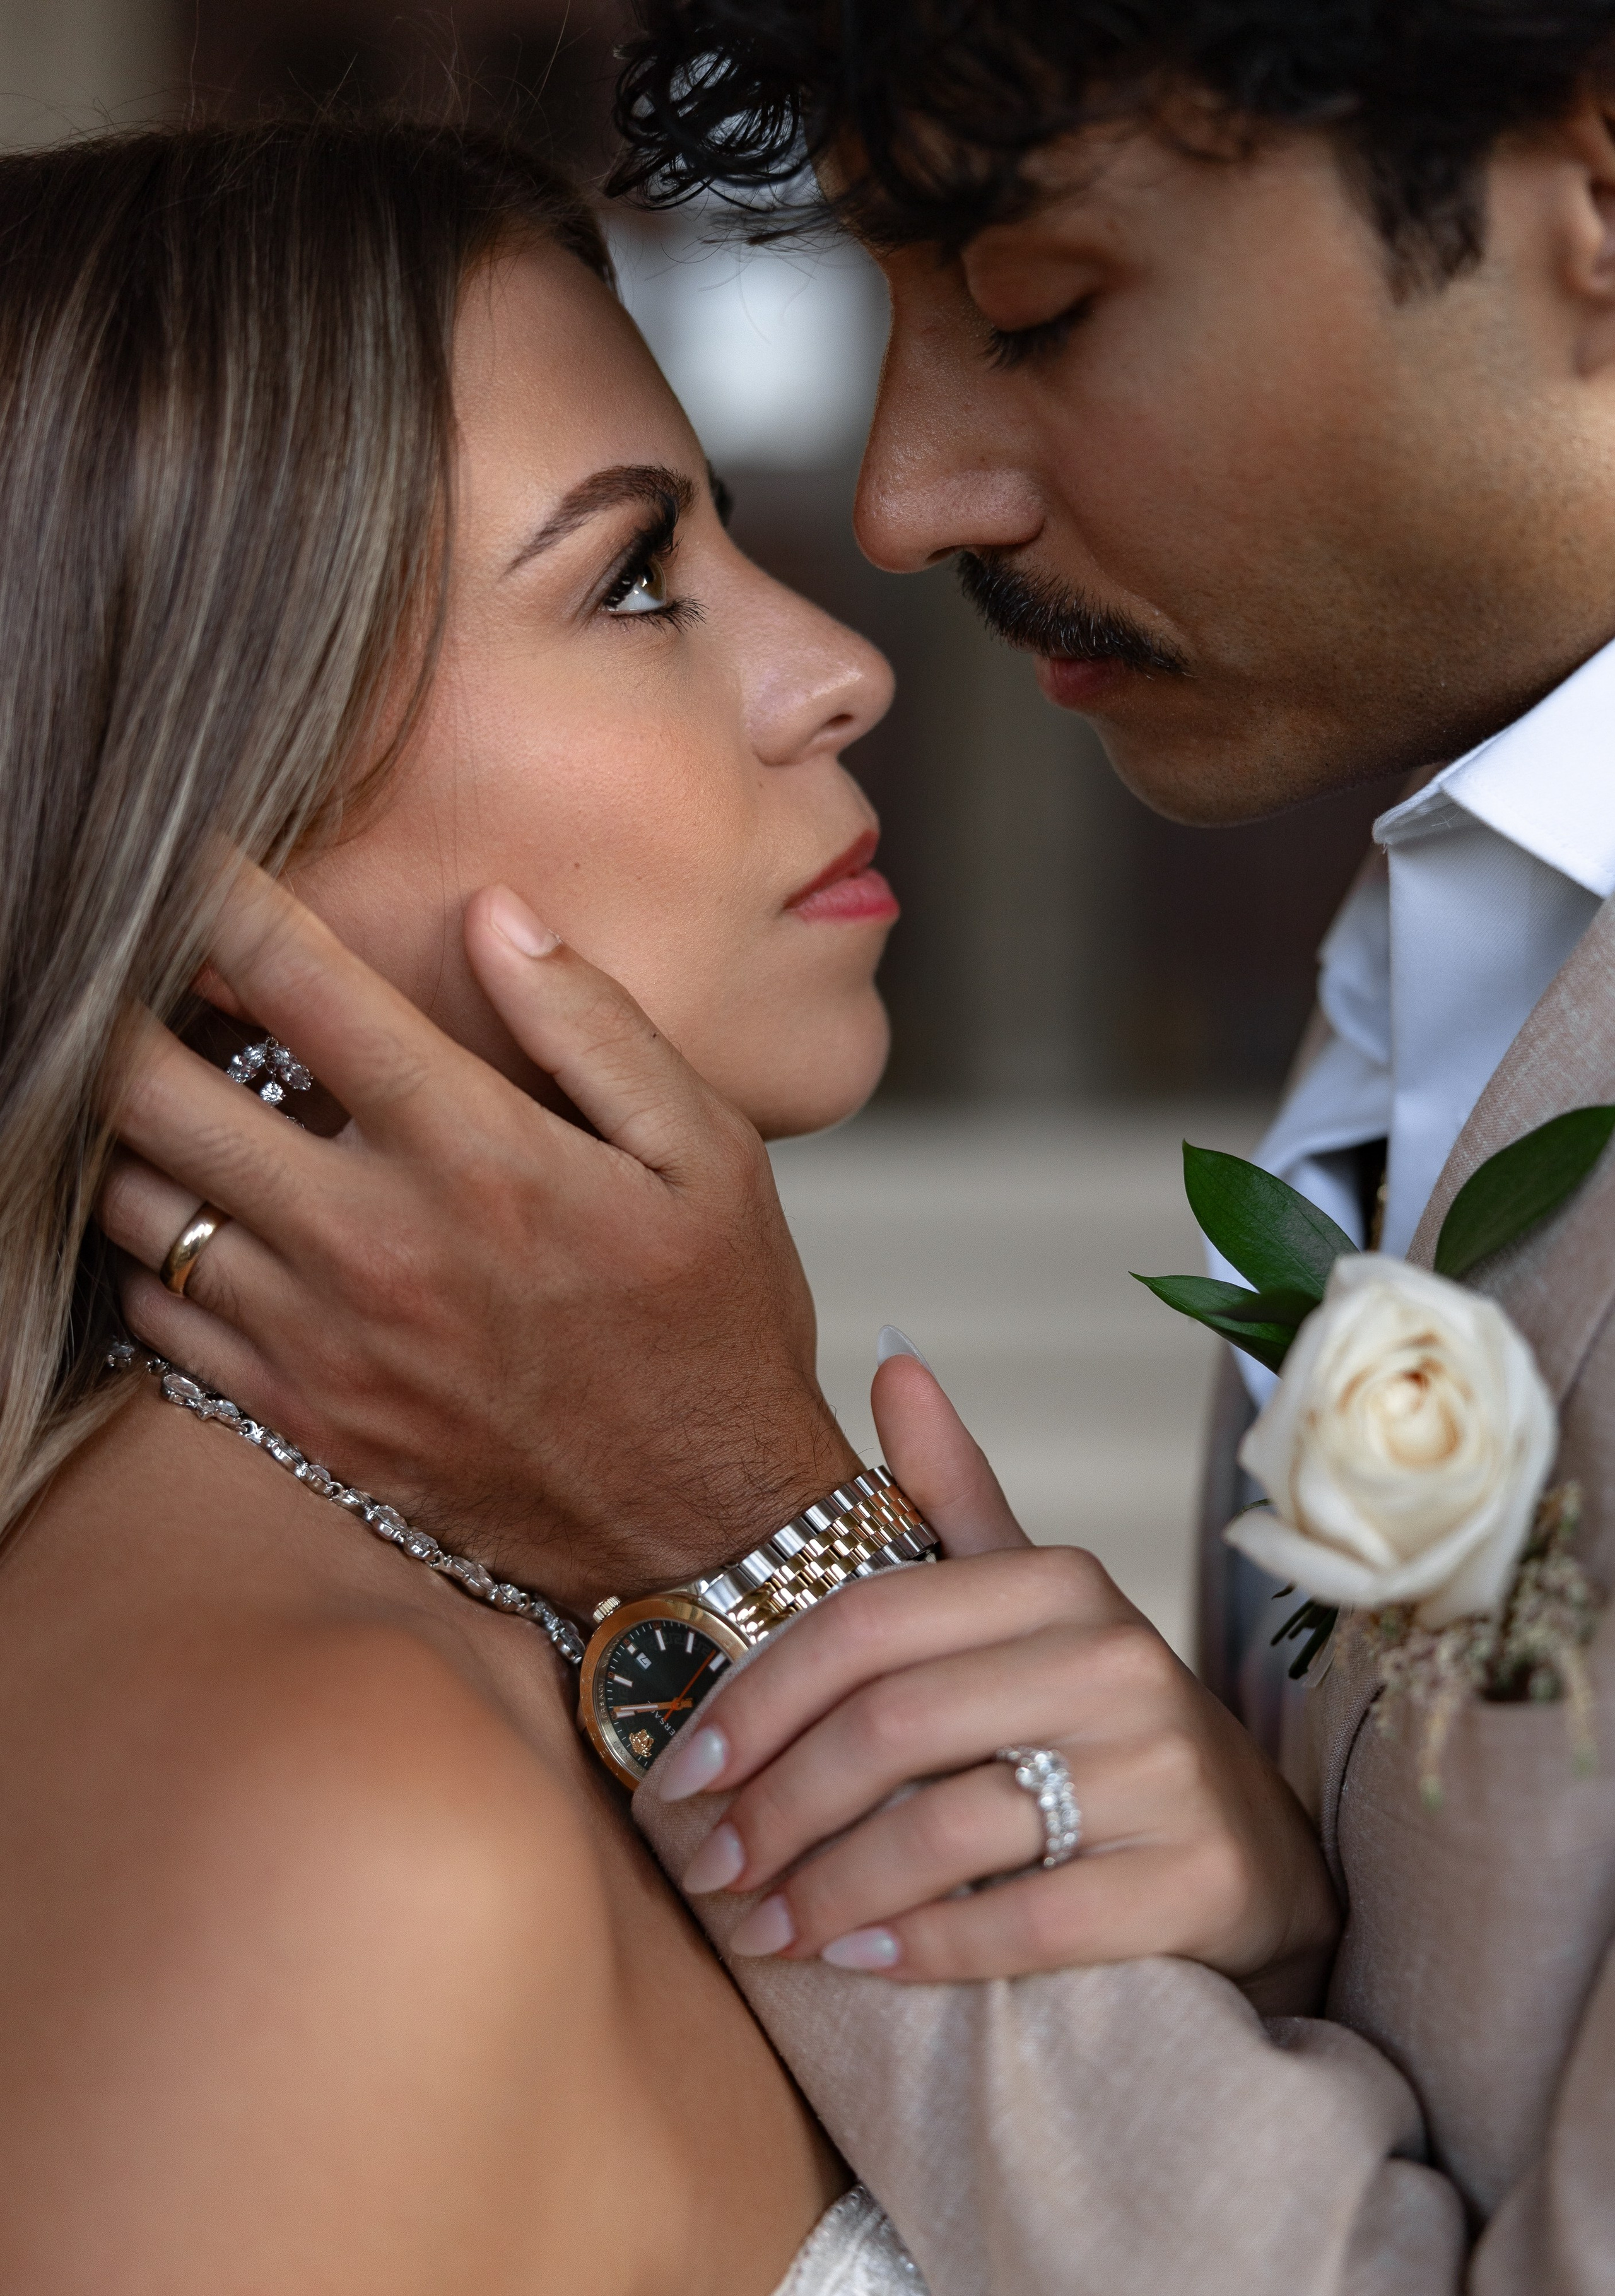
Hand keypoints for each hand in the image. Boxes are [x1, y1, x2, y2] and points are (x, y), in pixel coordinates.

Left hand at [98, 863, 858, 1611]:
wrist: (704, 1529)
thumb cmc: (715, 1326)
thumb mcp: (707, 1154)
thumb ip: (593, 1025)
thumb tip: (492, 913)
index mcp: (476, 1154)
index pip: (299, 988)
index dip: (224, 900)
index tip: (192, 855)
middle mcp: (375, 1243)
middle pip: (158, 1091)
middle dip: (123, 1008)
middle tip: (135, 970)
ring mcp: (324, 1340)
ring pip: (136, 1203)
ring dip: (123, 1129)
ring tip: (157, 1084)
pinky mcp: (304, 1418)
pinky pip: (159, 1315)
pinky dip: (149, 1250)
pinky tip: (197, 1212)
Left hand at [660, 1354, 1339, 2005]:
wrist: (1254, 1850)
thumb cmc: (1096, 1721)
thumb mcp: (1029, 1599)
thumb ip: (953, 1493)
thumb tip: (892, 1361)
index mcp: (1055, 1582)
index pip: (863, 1625)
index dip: (754, 1699)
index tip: (680, 1770)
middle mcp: (1115, 1660)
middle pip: (889, 1729)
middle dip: (774, 1808)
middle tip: (707, 1869)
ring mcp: (1162, 1771)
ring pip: (942, 1831)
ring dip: (826, 1892)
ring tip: (761, 1928)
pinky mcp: (1192, 1879)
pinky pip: (1021, 1922)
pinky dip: (919, 1948)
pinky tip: (853, 1963)